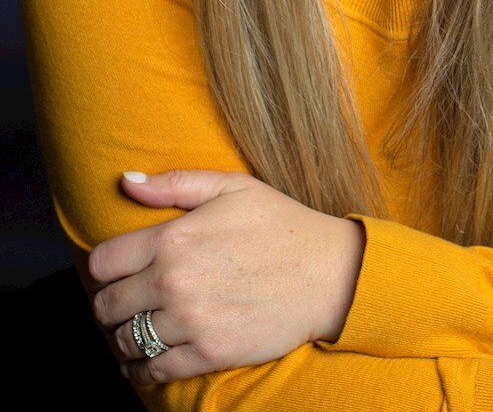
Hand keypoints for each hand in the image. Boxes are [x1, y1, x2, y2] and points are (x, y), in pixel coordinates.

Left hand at [88, 169, 365, 383]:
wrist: (329, 273)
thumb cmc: (281, 224)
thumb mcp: (232, 187)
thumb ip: (175, 183)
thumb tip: (125, 181)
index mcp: (175, 237)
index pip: (103, 263)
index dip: (104, 268)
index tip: (116, 271)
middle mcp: (174, 282)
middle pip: (106, 306)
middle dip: (110, 304)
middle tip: (126, 302)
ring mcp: (190, 321)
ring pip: (125, 341)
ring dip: (124, 337)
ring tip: (136, 329)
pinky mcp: (208, 354)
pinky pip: (152, 372)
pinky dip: (140, 370)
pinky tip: (145, 361)